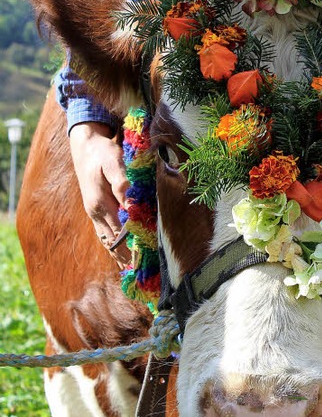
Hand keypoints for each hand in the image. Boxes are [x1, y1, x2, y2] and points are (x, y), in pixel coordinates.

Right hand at [69, 121, 130, 265]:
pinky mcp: (96, 209)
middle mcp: (96, 213)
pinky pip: (104, 232)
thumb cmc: (102, 153)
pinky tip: (119, 252)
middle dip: (125, 256)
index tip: (142, 259)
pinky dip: (112, 244)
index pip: (118, 233)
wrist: (85, 145)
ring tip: (129, 269)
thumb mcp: (113, 162)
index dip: (130, 247)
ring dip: (118, 253)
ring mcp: (94, 212)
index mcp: (100, 204)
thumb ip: (121, 182)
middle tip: (140, 271)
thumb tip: (129, 203)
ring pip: (106, 239)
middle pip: (111, 241)